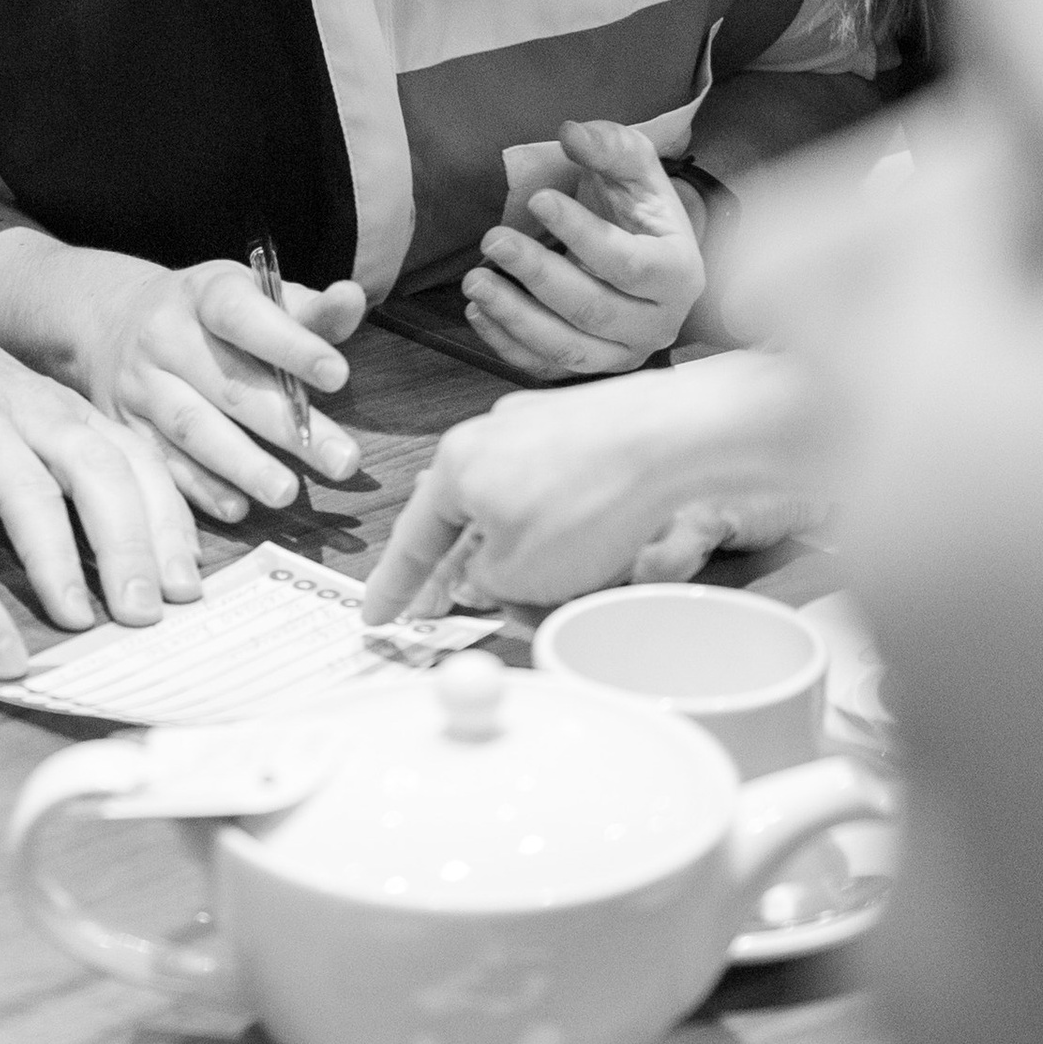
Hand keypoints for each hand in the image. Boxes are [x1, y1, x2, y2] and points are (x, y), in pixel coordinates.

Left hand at [0, 289, 202, 631]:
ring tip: (182, 593)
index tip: (73, 618)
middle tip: (142, 616)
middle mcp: (31, 406)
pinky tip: (185, 556)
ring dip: (163, 525)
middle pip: (96, 469)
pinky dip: (172, 504)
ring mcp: (69, 407)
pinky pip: (144, 455)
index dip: (52, 556)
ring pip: (131, 458)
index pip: (23, 489)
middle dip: (125, 544)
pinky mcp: (90, 416)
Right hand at [74, 256, 367, 523]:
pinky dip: (201, 489)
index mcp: (202, 293)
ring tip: (287, 492)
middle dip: (286, 426)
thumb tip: (352, 299)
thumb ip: (306, 309)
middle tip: (343, 461)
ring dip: (242, 464)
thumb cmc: (206, 315)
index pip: (243, 314)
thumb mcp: (250, 295)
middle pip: (227, 384)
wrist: (111, 322)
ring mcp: (139, 385)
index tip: (338, 375)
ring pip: (193, 428)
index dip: (289, 343)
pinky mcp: (125, 429)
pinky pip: (163, 464)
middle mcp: (163, 336)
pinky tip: (238, 507)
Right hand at [360, 352, 816, 622]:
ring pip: (516, 505)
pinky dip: (562, 525)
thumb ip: (485, 584)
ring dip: (526, 549)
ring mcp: (537, 426)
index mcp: (457, 466)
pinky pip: (556, 488)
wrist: (666, 437)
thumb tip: (486, 574)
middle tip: (460, 606)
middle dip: (467, 566)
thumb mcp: (518, 575)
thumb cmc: (583, 506)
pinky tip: (595, 548)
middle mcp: (488, 435)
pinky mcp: (583, 428)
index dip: (394, 587)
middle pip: (464, 516)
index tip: (375, 617)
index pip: (412, 539)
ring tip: (557, 584)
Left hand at [460, 120, 706, 378]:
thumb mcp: (635, 168)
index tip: (538, 199)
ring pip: (568, 347)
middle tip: (492, 239)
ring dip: (515, 316)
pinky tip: (477, 312)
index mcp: (678, 273)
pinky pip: (546, 368)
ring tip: (473, 281)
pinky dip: (507, 344)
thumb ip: (609, 146)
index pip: (628, 262)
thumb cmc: (638, 208)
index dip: (581, 233)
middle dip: (538, 274)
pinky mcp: (591, 368)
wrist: (645, 253)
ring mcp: (624, 352)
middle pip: (593, 308)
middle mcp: (658, 323)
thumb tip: (572, 133)